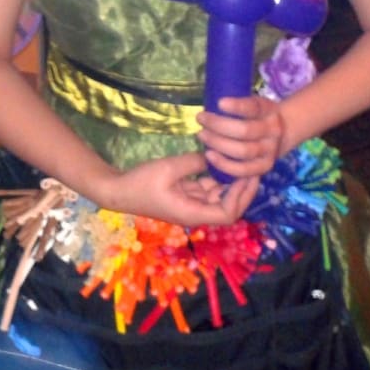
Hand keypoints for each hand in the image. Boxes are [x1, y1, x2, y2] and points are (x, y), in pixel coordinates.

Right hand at [108, 151, 261, 228]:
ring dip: (229, 182)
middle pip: (228, 207)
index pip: (229, 213)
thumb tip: (212, 156)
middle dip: (241, 189)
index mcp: (193, 213)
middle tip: (252, 166)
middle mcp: (195, 212)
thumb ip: (194, 162)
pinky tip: (220, 159)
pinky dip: (215, 177)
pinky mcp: (184, 195)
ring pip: (218, 197)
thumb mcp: (168, 168)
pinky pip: (206, 188)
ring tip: (240, 160)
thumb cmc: (141, 183)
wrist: (117, 191)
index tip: (248, 175)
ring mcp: (190, 204)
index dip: (242, 196)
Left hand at [197, 94, 285, 180]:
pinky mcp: (265, 167)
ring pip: (243, 151)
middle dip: (218, 125)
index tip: (219, 103)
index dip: (237, 107)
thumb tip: (209, 101)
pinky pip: (243, 170)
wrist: (280, 135)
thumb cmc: (256, 116)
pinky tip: (209, 155)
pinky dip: (224, 164)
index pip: (254, 107)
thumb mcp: (253, 104)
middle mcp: (272, 130)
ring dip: (218, 144)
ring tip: (201, 135)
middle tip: (201, 119)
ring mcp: (270, 150)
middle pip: (245, 130)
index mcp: (269, 110)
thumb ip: (238, 104)